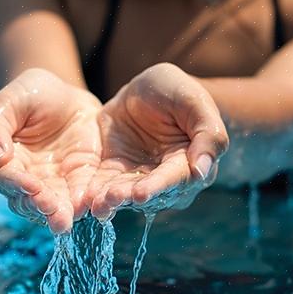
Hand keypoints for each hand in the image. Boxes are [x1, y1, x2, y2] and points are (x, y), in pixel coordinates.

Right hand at [0, 69, 101, 232]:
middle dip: (39, 206)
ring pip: (50, 207)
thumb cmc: (30, 94)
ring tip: (65, 220)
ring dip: (57, 215)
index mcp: (0, 162)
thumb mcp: (10, 101)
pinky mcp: (77, 184)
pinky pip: (79, 199)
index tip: (30, 186)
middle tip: (51, 208)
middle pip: (27, 200)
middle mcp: (23, 180)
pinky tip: (89, 208)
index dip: (17, 184)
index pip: (5, 178)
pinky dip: (83, 205)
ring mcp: (50, 186)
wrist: (66, 95)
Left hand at [86, 63, 227, 219]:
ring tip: (98, 203)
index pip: (175, 179)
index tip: (141, 194)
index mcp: (190, 163)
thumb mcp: (193, 100)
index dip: (158, 187)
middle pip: (149, 194)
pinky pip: (104, 188)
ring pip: (126, 196)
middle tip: (112, 198)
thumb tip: (202, 171)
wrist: (143, 89)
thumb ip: (207, 134)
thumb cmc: (175, 91)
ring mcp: (139, 180)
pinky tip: (84, 200)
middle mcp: (166, 179)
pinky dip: (95, 194)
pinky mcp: (114, 176)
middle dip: (129, 197)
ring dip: (112, 200)